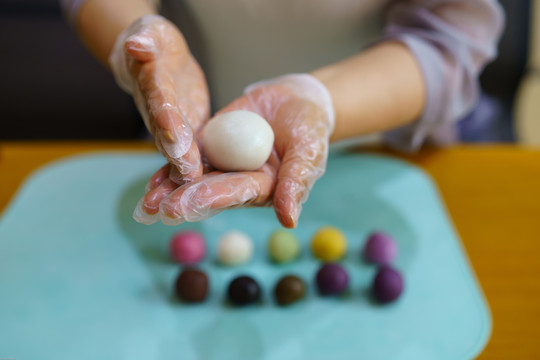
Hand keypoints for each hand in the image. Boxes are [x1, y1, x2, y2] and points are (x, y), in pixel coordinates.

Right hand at [109, 15, 208, 180]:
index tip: (173, 131)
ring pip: (176, 148)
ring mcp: (170, 124)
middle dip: (176, 152)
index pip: (159, 101)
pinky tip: (204, 187)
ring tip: (196, 185)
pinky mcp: (185, 131)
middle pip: (166, 133)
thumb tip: (137, 46)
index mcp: (151, 84)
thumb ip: (146, 40)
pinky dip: (192, 168)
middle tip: (188, 171)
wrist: (154, 60)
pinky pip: (189, 150)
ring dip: (184, 167)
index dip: (165, 116)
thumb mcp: (152, 33)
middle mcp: (157, 111)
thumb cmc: (154, 42)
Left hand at [134, 74, 334, 227]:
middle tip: (158, 209)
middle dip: (183, 199)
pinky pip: (189, 155)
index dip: (211, 198)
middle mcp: (238, 180)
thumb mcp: (308, 153)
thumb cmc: (310, 130)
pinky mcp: (211, 144)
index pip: (235, 193)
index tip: (185, 205)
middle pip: (208, 190)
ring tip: (146, 203)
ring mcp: (223, 163)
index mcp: (262, 187)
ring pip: (193, 178)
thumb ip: (296, 183)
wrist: (297, 101)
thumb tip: (289, 221)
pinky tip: (152, 180)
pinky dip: (170, 165)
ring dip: (170, 190)